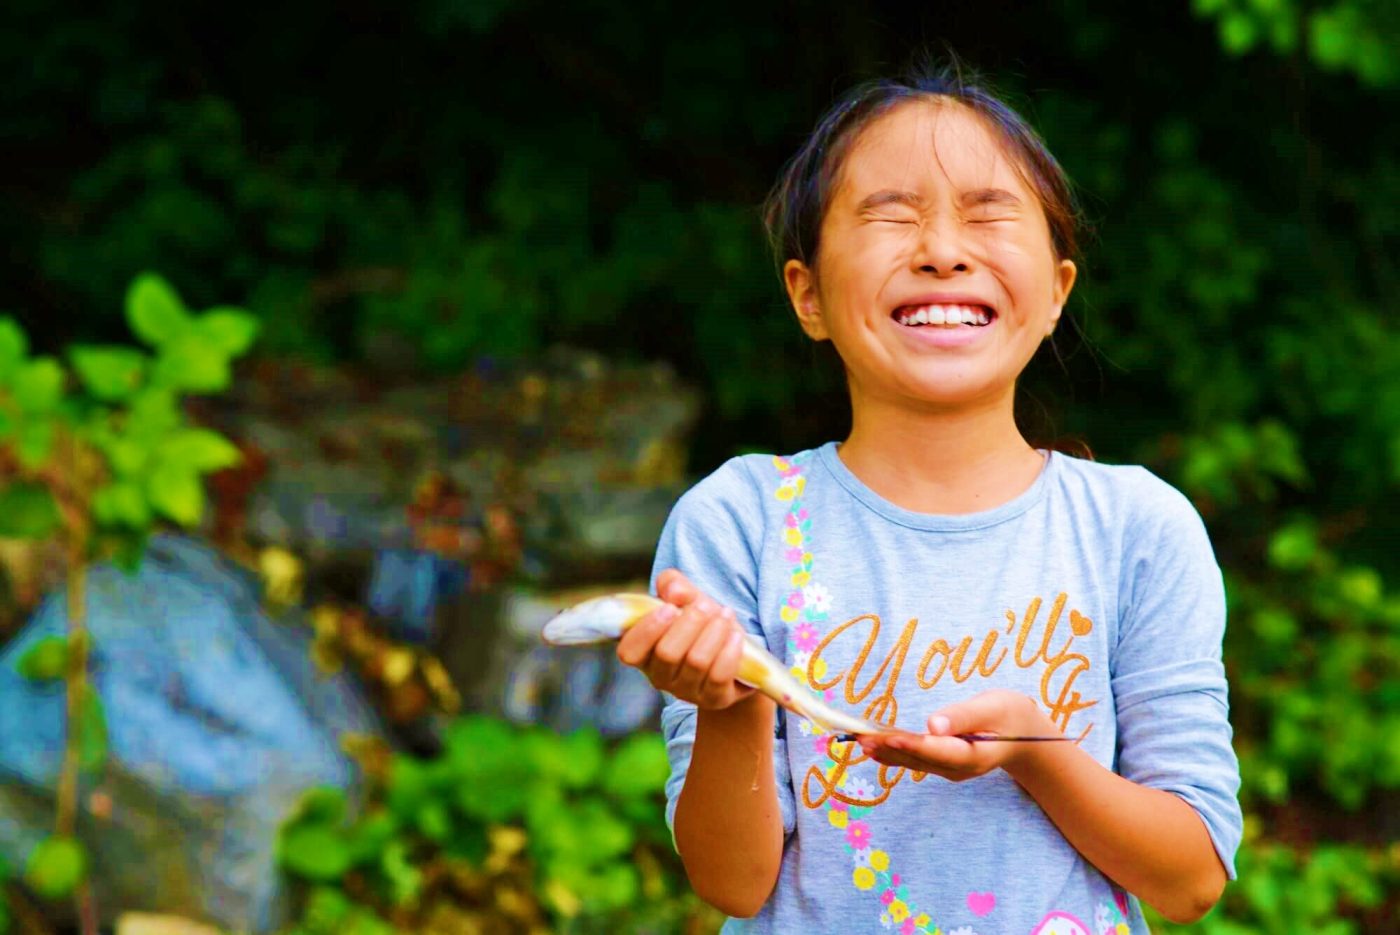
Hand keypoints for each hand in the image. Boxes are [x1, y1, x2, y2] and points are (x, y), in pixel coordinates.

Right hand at [616, 569, 755, 710]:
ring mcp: (686, 692)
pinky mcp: (713, 699)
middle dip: (690, 623)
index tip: (668, 607)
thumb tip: (674, 591)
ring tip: (725, 614)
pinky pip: (719, 675)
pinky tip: (735, 636)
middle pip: (667, 653)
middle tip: (706, 605)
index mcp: (644, 653)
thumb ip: (673, 584)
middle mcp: (660, 677)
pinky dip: (729, 650)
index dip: (646, 630)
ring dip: (714, 631)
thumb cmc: (702, 623)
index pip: (629, 652)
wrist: (736, 654)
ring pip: (696, 662)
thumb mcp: (687, 598)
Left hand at [857, 690, 1054, 780]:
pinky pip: (914, 759)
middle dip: (889, 748)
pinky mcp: (942, 764)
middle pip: (919, 758)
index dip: (913, 746)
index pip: (938, 751)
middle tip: (861, 737)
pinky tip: (873, 747)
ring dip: (885, 751)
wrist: (1023, 736)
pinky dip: (893, 752)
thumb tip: (934, 724)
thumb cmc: (1010, 715)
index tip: (889, 739)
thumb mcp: (992, 708)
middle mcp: (957, 768)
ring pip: (913, 761)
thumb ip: (964, 716)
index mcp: (973, 756)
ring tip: (859, 741)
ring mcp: (948, 769)